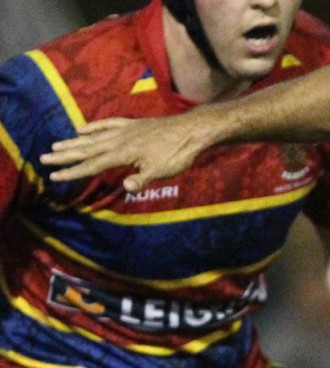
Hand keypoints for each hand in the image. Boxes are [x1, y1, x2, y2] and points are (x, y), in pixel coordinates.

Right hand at [41, 114, 209, 191]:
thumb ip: (141, 179)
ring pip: (93, 137)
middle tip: (43, 158)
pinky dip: (93, 127)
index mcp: (122, 153)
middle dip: (65, 155)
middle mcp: (118, 140)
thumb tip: (125, 187)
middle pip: (86, 149)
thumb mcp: (161, 171)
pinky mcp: (132, 124)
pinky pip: (107, 124)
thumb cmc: (177, 154)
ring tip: (55, 144)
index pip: (92, 165)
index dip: (73, 171)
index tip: (54, 175)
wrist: (190, 130)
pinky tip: (82, 129)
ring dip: (73, 142)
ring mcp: (124, 130)